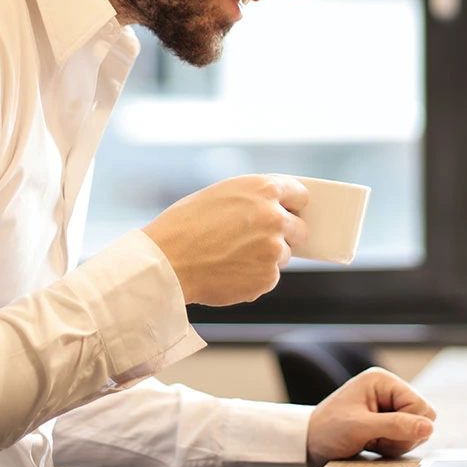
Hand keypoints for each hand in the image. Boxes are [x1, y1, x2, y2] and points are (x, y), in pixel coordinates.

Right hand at [143, 174, 309, 306]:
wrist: (167, 262)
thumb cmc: (184, 226)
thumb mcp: (221, 195)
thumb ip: (253, 200)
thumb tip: (275, 209)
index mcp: (263, 189)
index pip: (299, 194)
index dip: (293, 205)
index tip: (290, 212)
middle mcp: (274, 217)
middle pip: (300, 228)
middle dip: (285, 235)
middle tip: (260, 240)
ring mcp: (274, 249)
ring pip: (283, 255)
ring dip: (265, 258)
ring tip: (231, 257)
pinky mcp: (268, 277)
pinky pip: (269, 277)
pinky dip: (253, 277)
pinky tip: (227, 271)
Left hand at [306, 368, 436, 466]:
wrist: (308, 445)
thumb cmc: (328, 430)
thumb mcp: (359, 428)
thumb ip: (395, 426)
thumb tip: (428, 427)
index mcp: (382, 381)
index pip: (420, 405)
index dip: (408, 425)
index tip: (382, 434)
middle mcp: (388, 390)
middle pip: (423, 417)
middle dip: (404, 435)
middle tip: (377, 439)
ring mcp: (389, 406)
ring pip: (417, 430)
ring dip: (397, 443)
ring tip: (372, 442)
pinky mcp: (387, 421)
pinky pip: (407, 437)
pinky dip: (393, 446)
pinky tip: (374, 445)